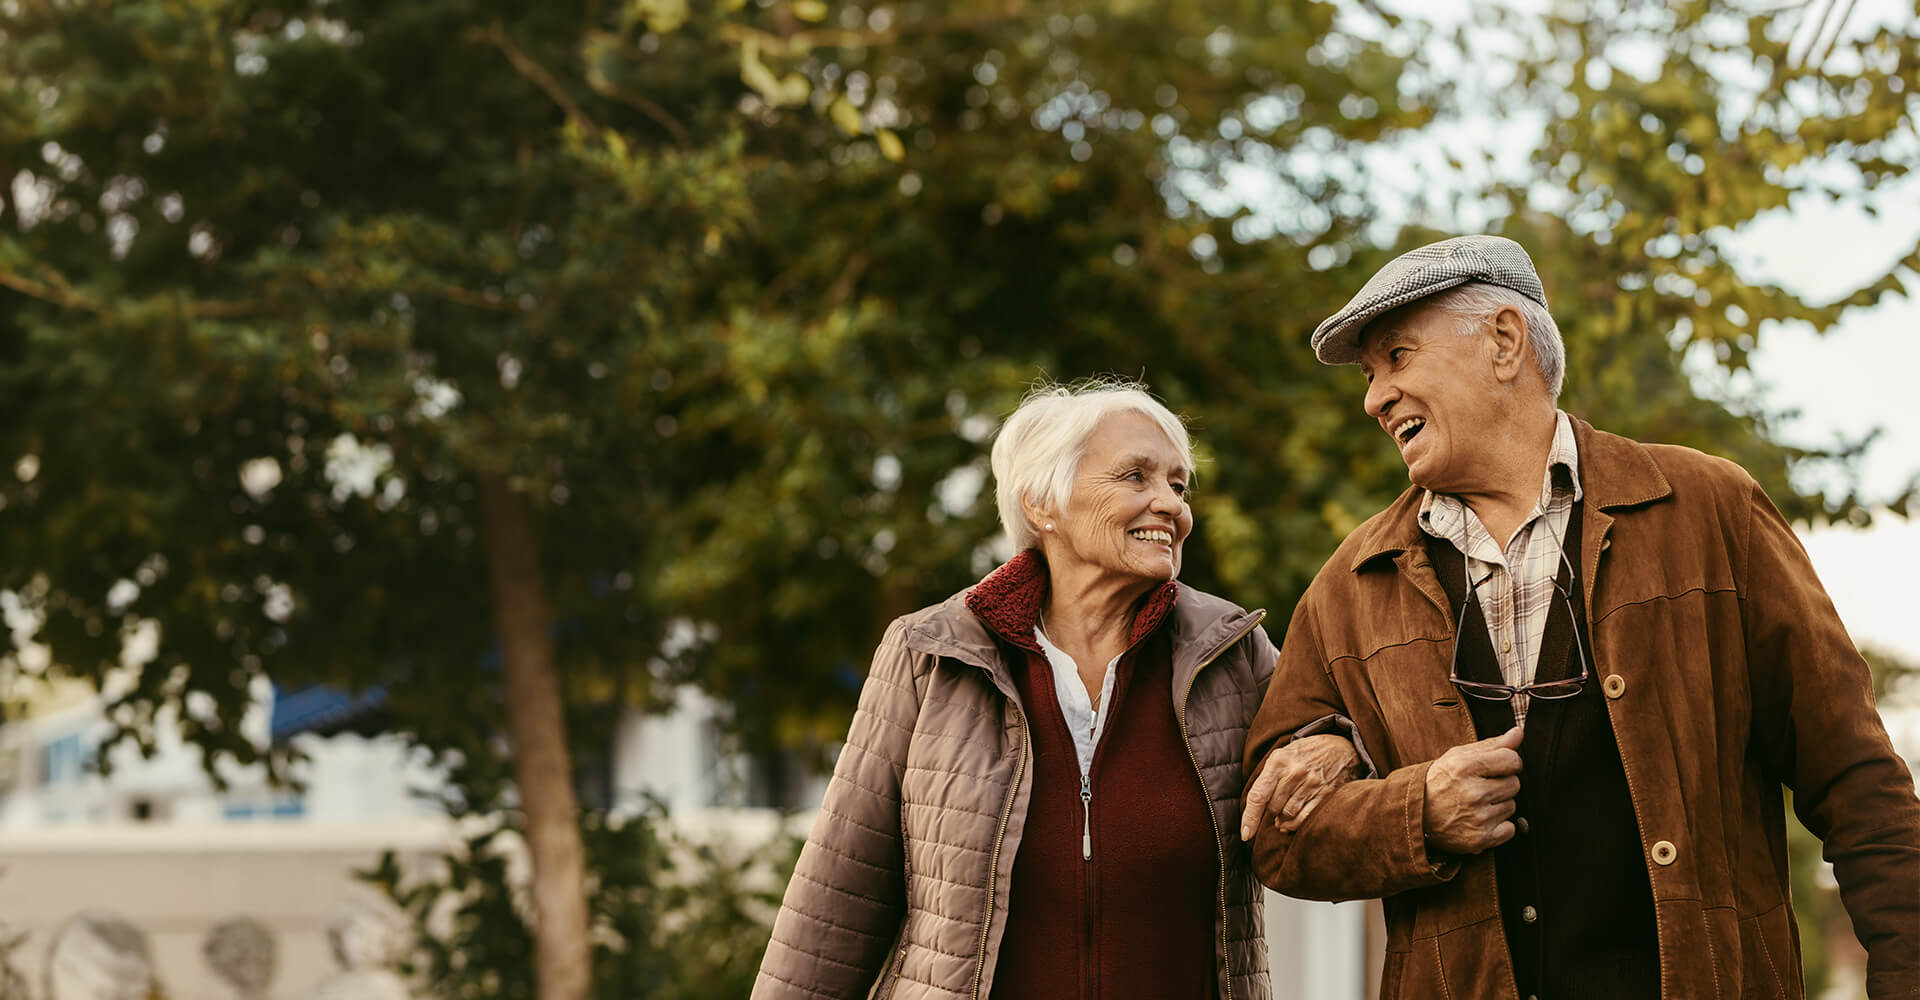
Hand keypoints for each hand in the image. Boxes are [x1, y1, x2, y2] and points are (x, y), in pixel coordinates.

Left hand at [1239, 734, 1360, 840]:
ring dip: (1283, 820)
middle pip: (1273, 807)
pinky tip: (1292, 823)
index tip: (1245, 834)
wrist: (1341, 746)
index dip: (1250, 818)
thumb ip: (1268, 778)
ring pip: (1288, 815)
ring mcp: (1312, 783)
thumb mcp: (1282, 755)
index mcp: (1278, 760)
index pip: (1258, 795)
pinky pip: (1305, 818)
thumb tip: (1257, 811)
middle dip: (1271, 811)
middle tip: (1275, 807)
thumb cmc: (1305, 753)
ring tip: (1282, 817)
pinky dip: (1296, 824)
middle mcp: (1294, 772)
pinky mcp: (1325, 794)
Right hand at [1422, 726, 1524, 854]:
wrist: (1415, 814)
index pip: (1512, 760)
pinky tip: (1480, 820)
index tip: (1496, 767)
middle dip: (1501, 784)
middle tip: (1480, 787)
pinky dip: (1499, 826)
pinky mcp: (1481, 839)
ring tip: (1476, 804)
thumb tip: (1519, 732)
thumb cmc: (1439, 781)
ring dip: (1498, 805)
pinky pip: (1510, 829)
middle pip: (1515, 784)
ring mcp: (1477, 818)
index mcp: (1465, 767)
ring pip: (1512, 806)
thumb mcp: (1459, 756)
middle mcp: (1472, 792)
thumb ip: (1492, 745)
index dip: (1507, 763)